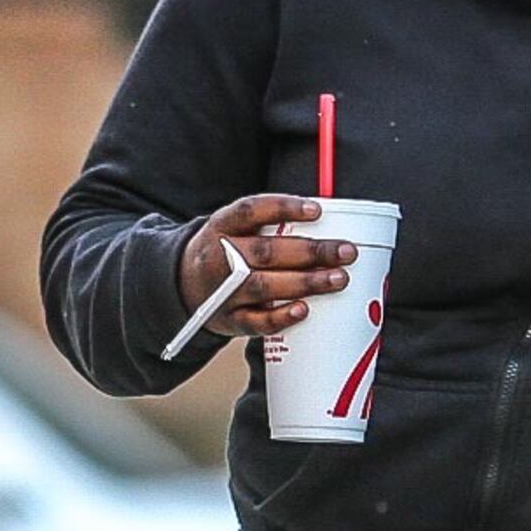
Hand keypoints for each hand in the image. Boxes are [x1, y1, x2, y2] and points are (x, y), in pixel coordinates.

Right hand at [177, 194, 355, 339]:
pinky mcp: (230, 319)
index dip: (284, 208)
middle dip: (311, 251)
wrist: (184, 285)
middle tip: (346, 252)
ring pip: (265, 285)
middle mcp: (220, 257)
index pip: (251, 211)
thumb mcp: (234, 229)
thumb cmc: (225, 252)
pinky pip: (256, 321)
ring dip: (305, 282)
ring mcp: (223, 291)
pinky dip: (281, 316)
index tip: (317, 210)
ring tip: (338, 278)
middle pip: (266, 251)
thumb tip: (325, 224)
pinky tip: (303, 309)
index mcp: (222, 226)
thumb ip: (267, 226)